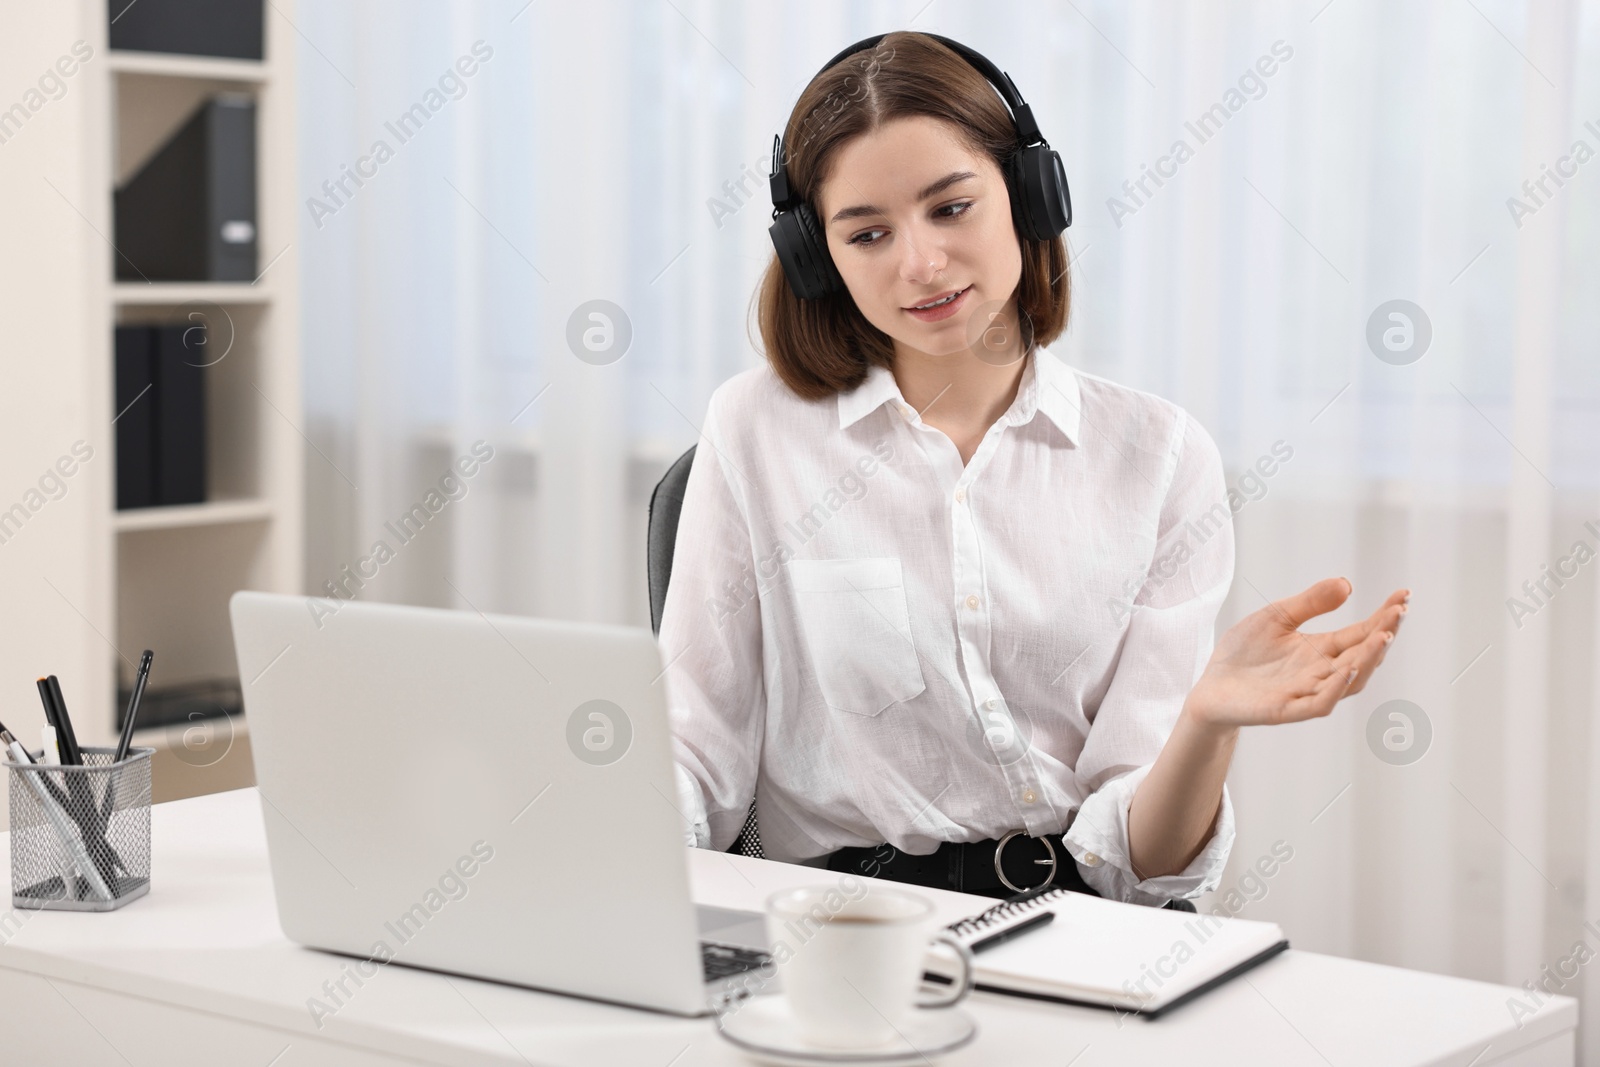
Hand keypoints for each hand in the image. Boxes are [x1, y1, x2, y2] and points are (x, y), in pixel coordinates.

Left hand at [1183, 578, 1407, 730]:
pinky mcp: (1288, 709)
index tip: (1404, 595)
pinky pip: (1320, 703)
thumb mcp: (1276, 617)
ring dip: (1369, 660)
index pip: (1362, 633)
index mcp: (1323, 650)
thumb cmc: (1244, 653)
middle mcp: (1322, 672)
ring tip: (1383, 637)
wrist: (1211, 686)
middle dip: (1383, 634)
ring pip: (1350, 681)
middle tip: (1398, 613)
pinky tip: (1348, 668)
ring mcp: (1307, 692)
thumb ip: (1310, 603)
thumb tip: (1347, 584)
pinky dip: (1337, 688)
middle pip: (1364, 656)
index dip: (1384, 616)